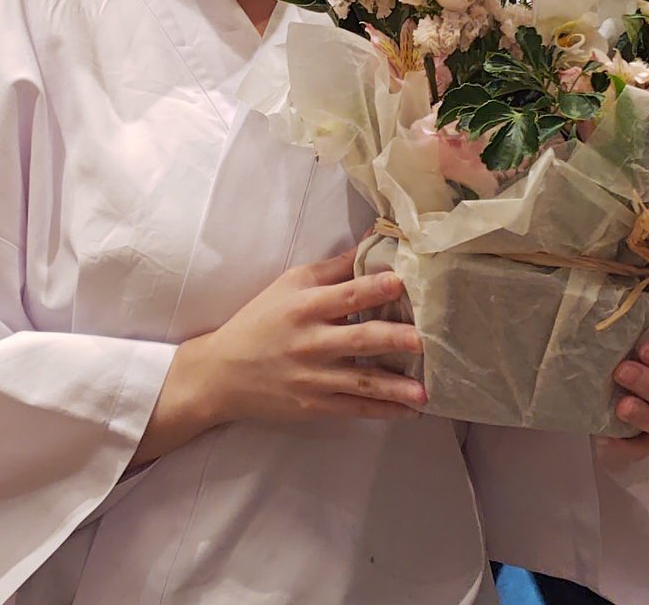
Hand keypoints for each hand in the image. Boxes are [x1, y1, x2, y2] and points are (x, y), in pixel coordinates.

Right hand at [180, 246, 424, 416]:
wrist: (223, 373)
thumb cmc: (262, 320)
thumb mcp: (290, 285)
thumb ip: (334, 267)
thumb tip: (373, 239)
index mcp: (306, 306)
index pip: (346, 295)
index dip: (373, 288)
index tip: (399, 283)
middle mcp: (312, 342)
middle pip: (359, 338)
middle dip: (393, 339)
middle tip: (422, 339)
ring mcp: (314, 378)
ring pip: (362, 381)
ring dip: (395, 386)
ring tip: (425, 391)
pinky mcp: (315, 405)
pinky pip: (355, 408)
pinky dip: (384, 411)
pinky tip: (410, 410)